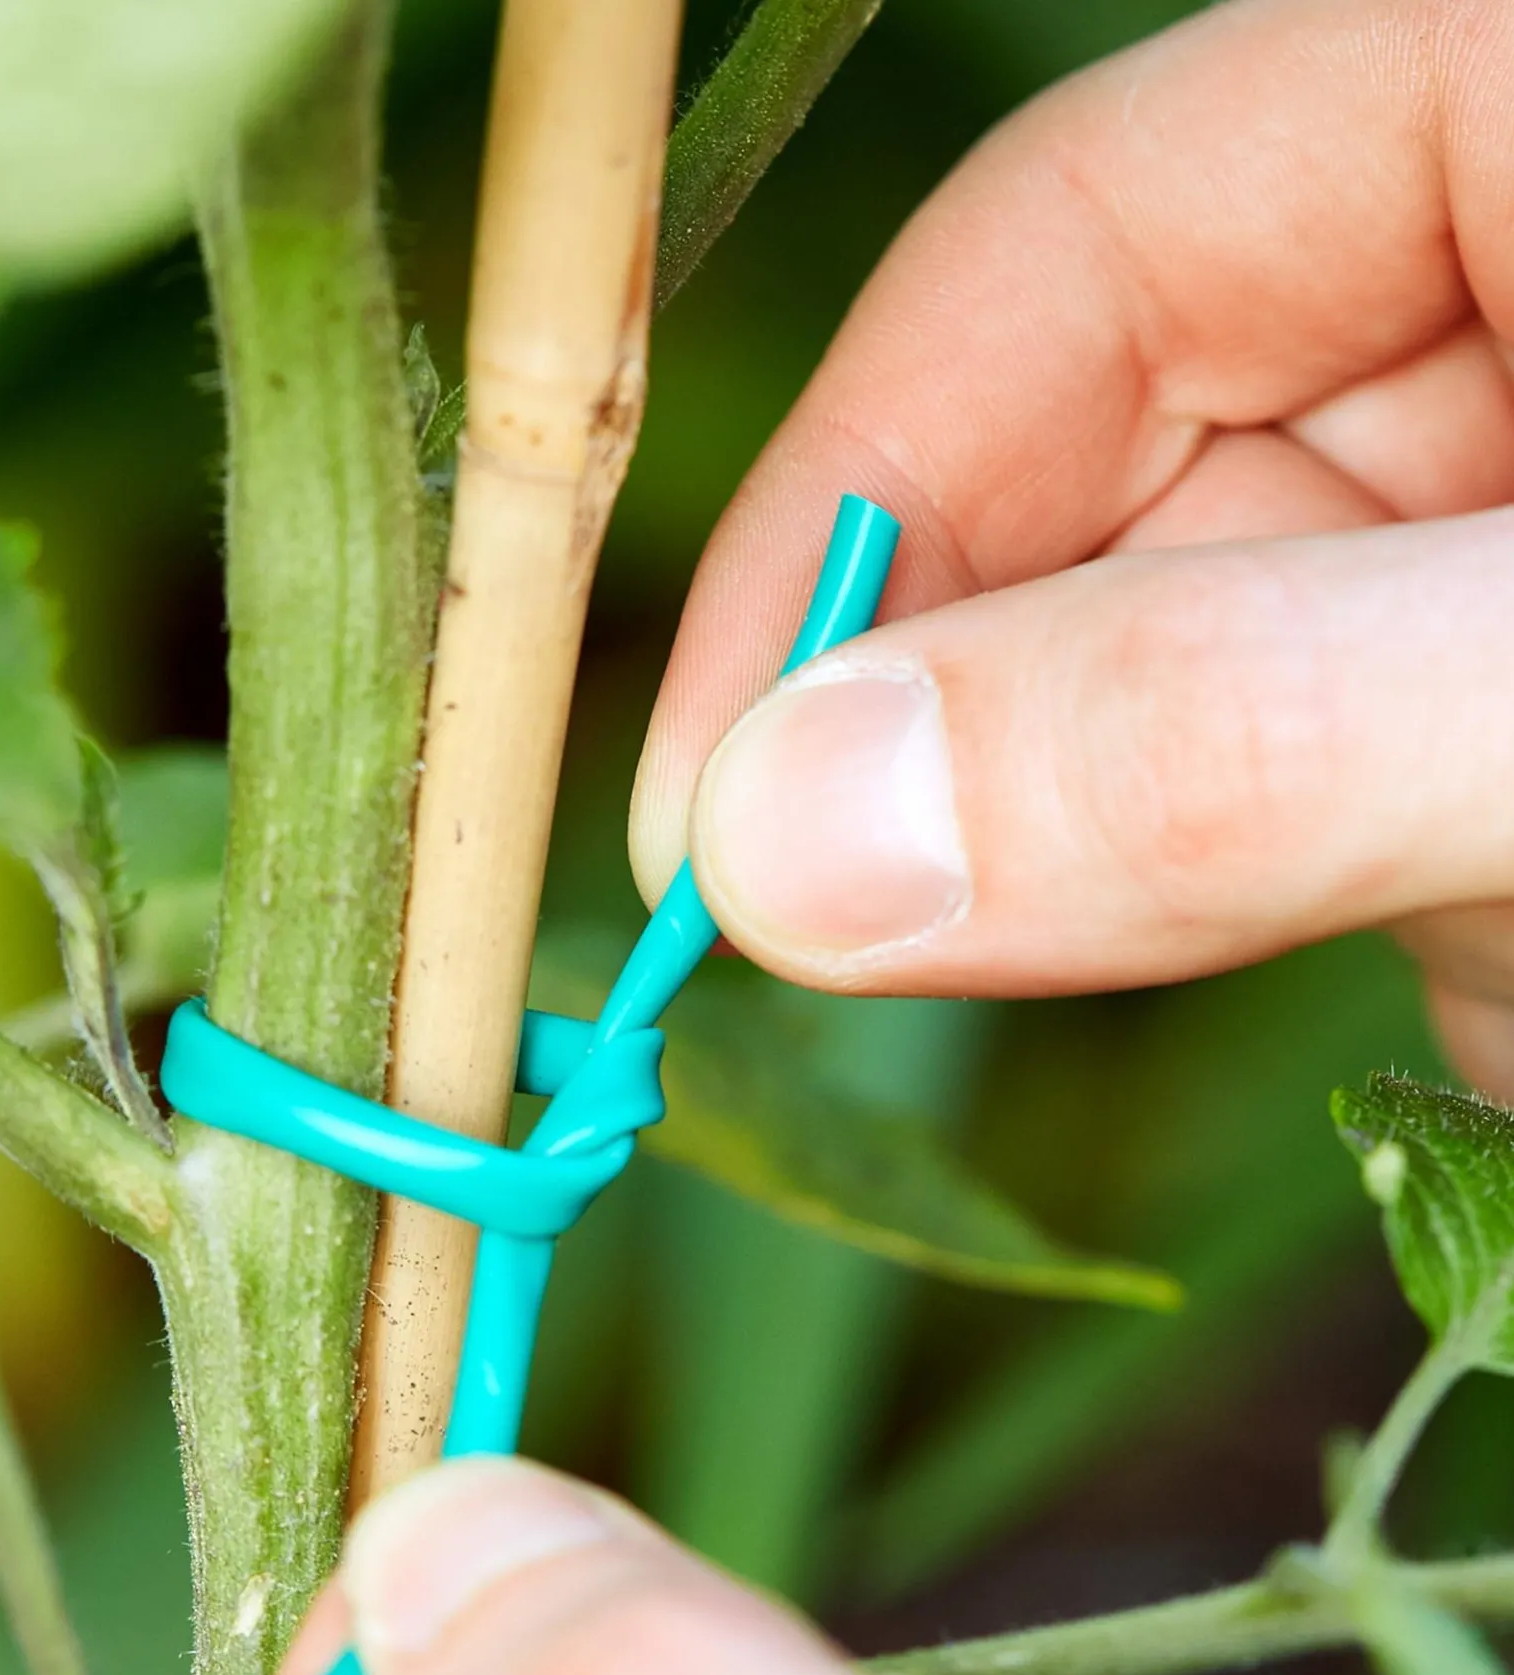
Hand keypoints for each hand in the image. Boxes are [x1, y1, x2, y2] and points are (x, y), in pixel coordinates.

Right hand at [632, 0, 1513, 1091]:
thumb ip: (1236, 732)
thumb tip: (795, 834)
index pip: (1079, 238)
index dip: (845, 510)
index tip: (699, 805)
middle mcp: (1470, 293)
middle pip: (1074, 448)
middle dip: (914, 692)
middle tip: (779, 927)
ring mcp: (1454, 530)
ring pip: (1127, 638)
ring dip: (1008, 816)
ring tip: (916, 966)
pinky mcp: (1440, 729)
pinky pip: (1218, 776)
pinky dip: (1122, 892)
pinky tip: (1075, 973)